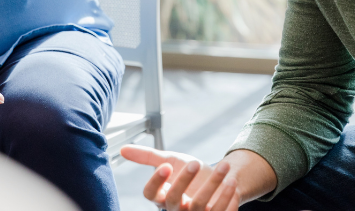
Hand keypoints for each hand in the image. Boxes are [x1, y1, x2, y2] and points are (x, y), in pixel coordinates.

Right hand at [121, 146, 239, 210]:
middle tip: (195, 161)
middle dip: (184, 180)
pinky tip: (231, 181)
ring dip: (212, 184)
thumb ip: (148, 156)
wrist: (219, 179)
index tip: (165, 166)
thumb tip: (122, 149)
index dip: (155, 181)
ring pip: (199, 205)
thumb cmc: (191, 172)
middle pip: (174, 199)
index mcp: (163, 196)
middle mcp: (176, 209)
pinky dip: (226, 197)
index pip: (151, 194)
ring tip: (224, 167)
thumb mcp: (171, 160)